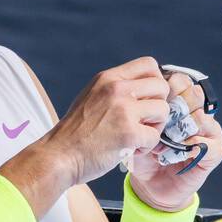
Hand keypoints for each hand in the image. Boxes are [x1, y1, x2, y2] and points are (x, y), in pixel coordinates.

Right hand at [50, 57, 170, 185]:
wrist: (58, 156)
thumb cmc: (76, 133)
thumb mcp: (92, 96)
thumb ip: (116, 89)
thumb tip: (146, 88)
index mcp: (108, 78)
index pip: (149, 65)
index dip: (156, 82)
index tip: (148, 99)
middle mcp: (117, 89)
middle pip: (162, 87)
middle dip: (158, 106)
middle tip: (144, 122)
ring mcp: (123, 110)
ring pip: (163, 111)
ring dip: (154, 127)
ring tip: (136, 137)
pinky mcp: (129, 133)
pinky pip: (155, 137)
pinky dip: (145, 147)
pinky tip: (129, 149)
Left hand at [127, 70, 221, 211]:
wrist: (149, 185)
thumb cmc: (142, 154)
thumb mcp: (135, 130)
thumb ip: (139, 112)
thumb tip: (138, 97)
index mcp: (178, 101)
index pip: (180, 81)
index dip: (166, 86)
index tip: (149, 99)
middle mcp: (196, 111)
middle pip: (194, 94)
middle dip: (174, 106)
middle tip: (158, 121)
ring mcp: (208, 131)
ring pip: (201, 118)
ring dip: (180, 130)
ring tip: (163, 142)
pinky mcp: (214, 152)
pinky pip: (210, 144)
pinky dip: (192, 147)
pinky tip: (177, 152)